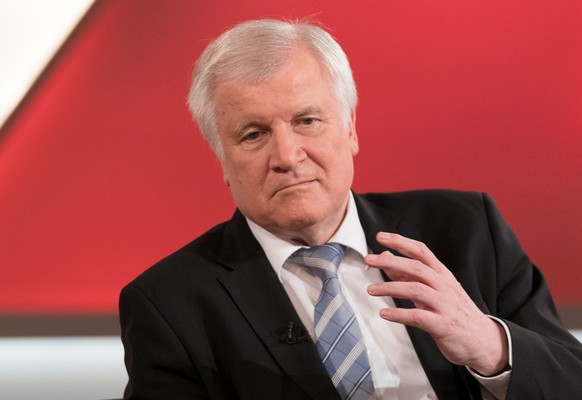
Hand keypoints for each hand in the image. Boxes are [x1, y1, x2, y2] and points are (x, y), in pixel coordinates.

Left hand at [365, 232, 508, 375]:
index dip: (400, 242)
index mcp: (442, 274)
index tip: (380, 237)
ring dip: (390, 288)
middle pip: (416, 267)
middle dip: (390, 261)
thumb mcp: (434, 289)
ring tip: (371, 290)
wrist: (484, 340)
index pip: (421, 251)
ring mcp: (444, 304)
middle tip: (369, 260)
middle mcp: (444, 286)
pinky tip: (385, 313)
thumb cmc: (455, 312)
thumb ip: (410, 275)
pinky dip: (399, 314)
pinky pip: (418, 316)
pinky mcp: (443, 324)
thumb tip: (386, 258)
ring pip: (415, 289)